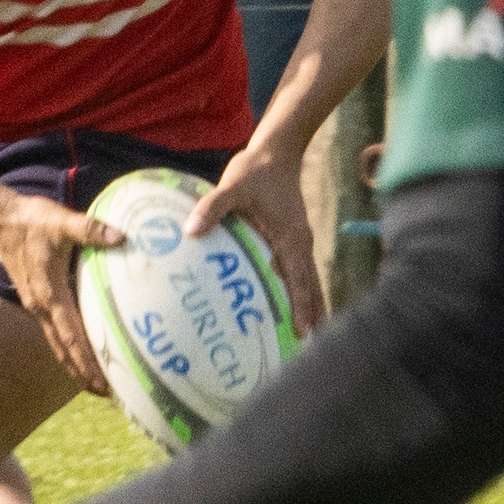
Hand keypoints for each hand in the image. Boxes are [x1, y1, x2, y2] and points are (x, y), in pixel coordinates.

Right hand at [0, 192, 123, 394]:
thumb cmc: (31, 221)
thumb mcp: (62, 222)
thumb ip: (92, 230)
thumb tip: (123, 238)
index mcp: (50, 294)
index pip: (71, 336)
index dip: (86, 362)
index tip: (101, 383)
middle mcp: (41, 306)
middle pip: (63, 349)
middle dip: (82, 373)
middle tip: (106, 394)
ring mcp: (35, 304)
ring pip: (56, 343)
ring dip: (74, 363)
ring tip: (94, 381)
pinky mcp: (35, 298)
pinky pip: (53, 330)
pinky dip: (67, 345)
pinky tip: (80, 348)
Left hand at [185, 142, 324, 334]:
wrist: (276, 154)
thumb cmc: (254, 171)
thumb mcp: (232, 186)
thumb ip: (212, 207)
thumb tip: (191, 231)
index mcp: (291, 238)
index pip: (299, 279)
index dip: (301, 306)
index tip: (303, 332)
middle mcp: (302, 244)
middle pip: (311, 287)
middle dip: (312, 316)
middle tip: (308, 348)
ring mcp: (301, 242)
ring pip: (311, 281)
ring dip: (311, 306)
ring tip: (310, 337)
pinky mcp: (295, 239)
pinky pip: (303, 271)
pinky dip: (304, 291)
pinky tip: (295, 307)